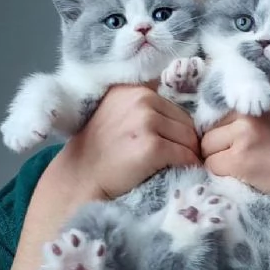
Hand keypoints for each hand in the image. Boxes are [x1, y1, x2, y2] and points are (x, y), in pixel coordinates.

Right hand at [55, 85, 200, 198]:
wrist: (80, 179)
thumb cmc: (100, 151)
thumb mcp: (116, 112)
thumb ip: (142, 105)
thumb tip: (184, 110)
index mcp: (133, 89)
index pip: (174, 106)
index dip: (176, 126)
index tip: (169, 141)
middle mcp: (140, 98)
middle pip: (186, 121)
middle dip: (185, 140)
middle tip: (176, 157)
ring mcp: (146, 121)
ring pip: (189, 138)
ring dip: (188, 153)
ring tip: (177, 165)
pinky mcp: (152, 146)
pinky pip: (185, 155)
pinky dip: (188, 166)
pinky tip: (179, 172)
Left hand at [201, 85, 269, 242]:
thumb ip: (258, 98)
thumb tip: (218, 95)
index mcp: (263, 88)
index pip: (219, 102)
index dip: (225, 123)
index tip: (236, 134)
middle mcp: (253, 105)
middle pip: (210, 125)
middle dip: (221, 140)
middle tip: (246, 151)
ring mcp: (245, 131)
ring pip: (207, 145)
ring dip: (220, 156)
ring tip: (246, 162)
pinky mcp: (240, 158)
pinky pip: (212, 164)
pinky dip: (223, 173)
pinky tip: (245, 173)